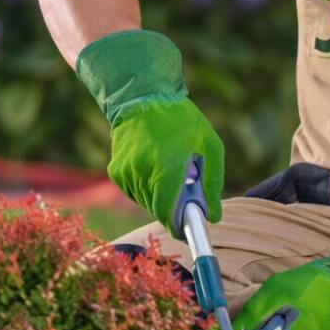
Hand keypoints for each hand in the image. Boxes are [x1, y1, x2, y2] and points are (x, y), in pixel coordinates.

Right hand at [75, 29, 222, 236]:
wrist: (142, 97)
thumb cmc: (182, 120)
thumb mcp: (210, 146)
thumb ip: (213, 183)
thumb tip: (214, 217)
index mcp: (166, 165)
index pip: (167, 210)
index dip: (177, 226)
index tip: (188, 231)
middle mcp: (141, 171)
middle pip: (158, 209)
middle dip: (175, 207)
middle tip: (188, 189)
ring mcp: (125, 172)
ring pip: (147, 202)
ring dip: (162, 196)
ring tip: (172, 170)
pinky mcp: (115, 172)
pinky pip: (136, 192)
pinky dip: (148, 188)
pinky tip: (156, 167)